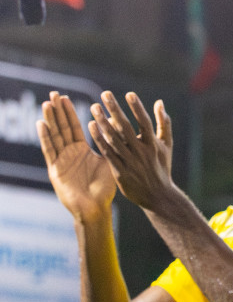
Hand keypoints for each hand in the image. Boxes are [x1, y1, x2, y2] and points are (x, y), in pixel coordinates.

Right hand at [37, 92, 114, 220]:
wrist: (96, 208)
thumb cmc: (104, 188)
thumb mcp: (109, 162)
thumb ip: (111, 145)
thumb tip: (121, 128)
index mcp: (82, 151)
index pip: (74, 127)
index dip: (69, 112)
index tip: (65, 97)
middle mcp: (69, 154)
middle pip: (62, 128)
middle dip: (58, 111)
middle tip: (54, 93)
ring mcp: (61, 161)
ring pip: (54, 136)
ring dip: (51, 120)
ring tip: (47, 103)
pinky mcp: (55, 170)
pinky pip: (50, 150)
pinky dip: (45, 137)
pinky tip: (41, 124)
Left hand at [87, 92, 176, 211]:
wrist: (157, 195)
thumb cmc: (162, 167)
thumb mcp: (167, 145)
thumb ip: (164, 123)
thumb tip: (159, 102)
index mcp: (153, 144)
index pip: (145, 122)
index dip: (137, 108)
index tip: (129, 94)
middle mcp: (141, 151)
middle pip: (125, 127)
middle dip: (115, 109)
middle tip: (105, 94)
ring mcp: (129, 162)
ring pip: (113, 138)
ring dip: (102, 122)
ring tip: (94, 107)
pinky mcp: (119, 171)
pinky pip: (106, 152)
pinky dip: (99, 139)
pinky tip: (91, 126)